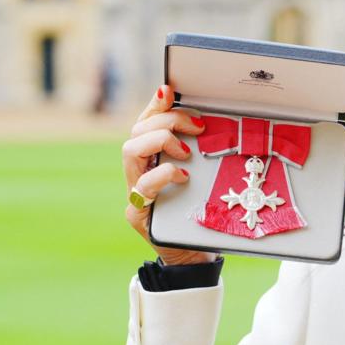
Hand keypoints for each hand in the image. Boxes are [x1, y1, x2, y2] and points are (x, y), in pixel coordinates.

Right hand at [122, 84, 216, 265]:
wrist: (195, 254)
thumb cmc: (201, 210)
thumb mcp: (205, 176)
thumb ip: (202, 152)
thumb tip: (214, 122)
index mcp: (152, 158)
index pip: (145, 122)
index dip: (155, 104)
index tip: (169, 90)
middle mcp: (138, 171)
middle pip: (137, 131)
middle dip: (167, 122)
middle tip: (197, 128)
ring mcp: (135, 192)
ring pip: (130, 152)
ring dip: (159, 142)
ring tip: (186, 152)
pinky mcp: (138, 213)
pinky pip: (142, 187)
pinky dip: (162, 175)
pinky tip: (182, 176)